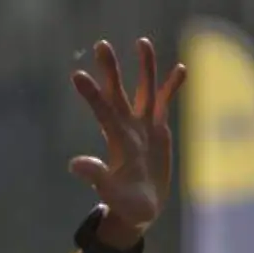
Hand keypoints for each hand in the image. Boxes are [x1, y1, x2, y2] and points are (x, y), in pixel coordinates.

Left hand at [68, 39, 185, 244]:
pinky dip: (171, 87)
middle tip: (100, 44)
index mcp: (116, 141)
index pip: (103, 112)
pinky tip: (180, 69)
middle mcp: (127, 128)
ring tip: (142, 42)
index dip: (92, 94)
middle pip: (118, 93)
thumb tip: (74, 165)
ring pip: (144, 91)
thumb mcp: (110, 192)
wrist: (139, 210)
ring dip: (145, 68)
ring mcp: (143, 127)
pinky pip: (164, 103)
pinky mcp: (158, 130)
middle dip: (111, 70)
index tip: (77, 75)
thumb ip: (96, 176)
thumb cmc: (123, 204)